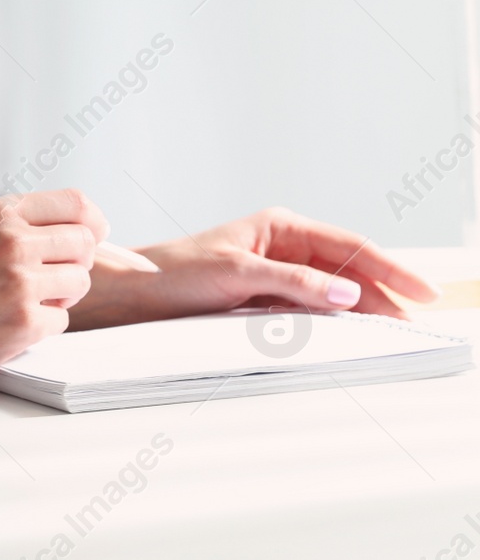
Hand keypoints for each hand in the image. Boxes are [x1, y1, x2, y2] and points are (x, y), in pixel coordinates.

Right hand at [0, 189, 107, 393]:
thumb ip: (12, 228)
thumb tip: (77, 231)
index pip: (75, 204)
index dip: (90, 221)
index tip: (91, 236)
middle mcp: (11, 241)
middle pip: (84, 243)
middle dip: (74, 263)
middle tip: (50, 280)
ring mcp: (19, 282)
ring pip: (77, 283)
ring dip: (58, 297)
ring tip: (19, 304)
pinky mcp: (24, 323)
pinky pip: (60, 320)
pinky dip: (39, 327)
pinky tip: (4, 327)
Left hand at [69, 206, 440, 329]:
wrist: (137, 293)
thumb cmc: (176, 274)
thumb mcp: (237, 275)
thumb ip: (293, 283)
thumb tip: (346, 293)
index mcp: (281, 228)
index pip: (350, 247)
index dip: (391, 269)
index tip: (423, 291)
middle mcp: (284, 247)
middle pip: (348, 270)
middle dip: (383, 292)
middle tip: (414, 321)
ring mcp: (278, 273)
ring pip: (334, 290)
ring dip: (362, 308)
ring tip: (393, 330)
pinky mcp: (267, 297)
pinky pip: (312, 307)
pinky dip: (335, 319)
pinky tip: (351, 332)